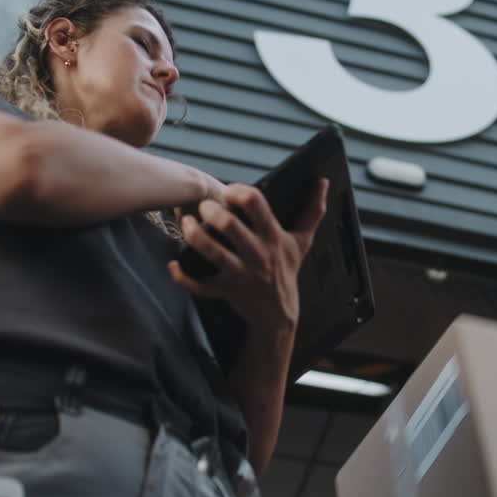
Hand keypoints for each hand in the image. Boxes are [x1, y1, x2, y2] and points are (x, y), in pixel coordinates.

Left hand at [168, 179, 328, 328]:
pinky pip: (200, 287)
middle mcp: (256, 254)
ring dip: (193, 235)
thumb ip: (313, 210)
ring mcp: (239, 273)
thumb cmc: (287, 271)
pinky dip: (183, 278)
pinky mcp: (225, 290)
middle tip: (203, 206)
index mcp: (273, 237)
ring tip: (185, 223)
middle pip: (230, 227)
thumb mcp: (303, 241)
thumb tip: (323, 183)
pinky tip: (173, 265)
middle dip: (212, 211)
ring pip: (211, 253)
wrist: (279, 314)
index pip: (257, 204)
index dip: (239, 192)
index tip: (229, 191)